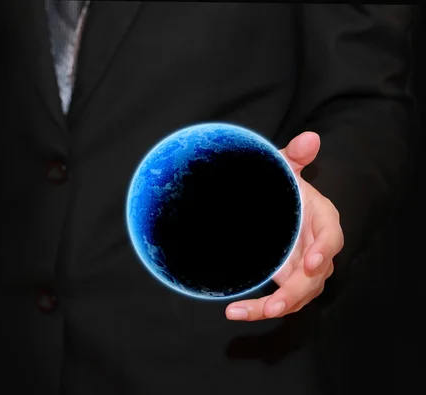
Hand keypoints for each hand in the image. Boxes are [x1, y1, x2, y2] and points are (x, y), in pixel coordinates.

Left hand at [225, 131, 343, 320]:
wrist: (274, 208)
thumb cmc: (283, 189)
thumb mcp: (285, 169)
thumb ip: (295, 156)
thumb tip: (309, 139)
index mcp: (321, 220)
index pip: (331, 237)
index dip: (324, 250)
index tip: (312, 262)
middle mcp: (316, 249)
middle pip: (315, 276)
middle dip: (296, 291)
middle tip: (277, 304)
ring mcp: (303, 268)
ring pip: (297, 295)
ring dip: (276, 306)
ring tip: (246, 312)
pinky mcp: (287, 281)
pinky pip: (279, 299)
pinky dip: (259, 308)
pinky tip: (236, 311)